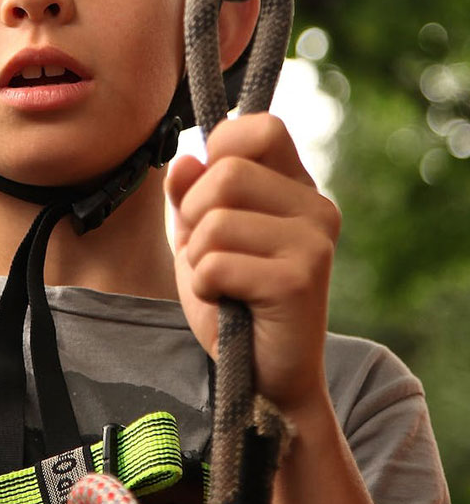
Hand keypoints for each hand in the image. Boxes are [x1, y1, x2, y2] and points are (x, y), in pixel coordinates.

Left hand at [166, 113, 340, 421]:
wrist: (264, 376)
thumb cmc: (232, 300)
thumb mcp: (200, 238)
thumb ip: (190, 195)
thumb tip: (187, 159)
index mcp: (296, 188)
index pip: (262, 127)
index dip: (221, 148)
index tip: (209, 190)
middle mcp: (316, 208)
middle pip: (226, 172)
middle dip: (195, 215)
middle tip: (211, 254)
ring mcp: (314, 242)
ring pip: (216, 220)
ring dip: (199, 257)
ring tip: (224, 282)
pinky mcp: (300, 279)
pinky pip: (215, 263)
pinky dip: (206, 287)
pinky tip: (230, 303)